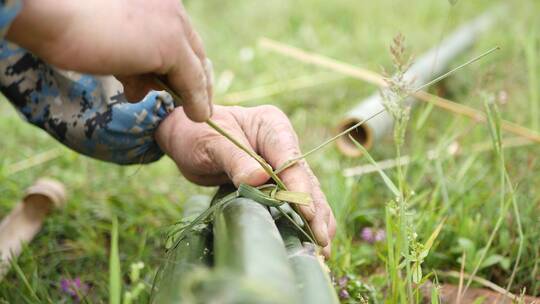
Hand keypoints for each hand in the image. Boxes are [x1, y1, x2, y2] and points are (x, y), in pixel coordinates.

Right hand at [6, 0, 211, 121]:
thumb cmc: (70, 28)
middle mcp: (171, 7)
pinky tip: (197, 117)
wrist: (53, 18)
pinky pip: (193, 80)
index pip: (183, 37)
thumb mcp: (114, 45)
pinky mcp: (172, 45)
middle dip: (194, 83)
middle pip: (194, 51)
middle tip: (192, 106)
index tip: (185, 89)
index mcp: (157, 2)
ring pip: (195, 67)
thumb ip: (135, 60)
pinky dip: (196, 101)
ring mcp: (173, 24)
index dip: (186, 66)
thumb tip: (144, 87)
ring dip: (185, 93)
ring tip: (162, 103)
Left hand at [155, 105, 336, 256]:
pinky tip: (312, 241)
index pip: (291, 159)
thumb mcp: (211, 143)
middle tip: (321, 240)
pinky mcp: (275, 183)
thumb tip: (260, 179)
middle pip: (305, 180)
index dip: (299, 187)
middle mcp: (283, 145)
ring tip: (323, 249)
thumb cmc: (197, 132)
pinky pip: (293, 201)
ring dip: (316, 220)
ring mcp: (282, 165)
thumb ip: (236, 159)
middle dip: (315, 210)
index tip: (306, 212)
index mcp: (273, 127)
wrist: (187, 137)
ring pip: (306, 193)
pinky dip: (303, 220)